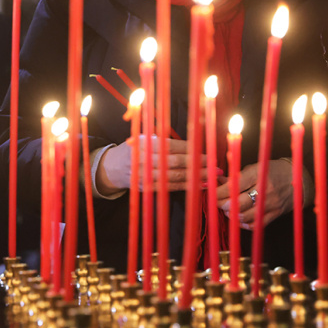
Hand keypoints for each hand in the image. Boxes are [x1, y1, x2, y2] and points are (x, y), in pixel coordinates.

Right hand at [95, 136, 217, 194]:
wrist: (113, 167)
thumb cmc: (136, 150)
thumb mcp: (145, 139)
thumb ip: (164, 141)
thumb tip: (193, 143)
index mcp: (144, 143)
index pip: (170, 146)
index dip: (190, 150)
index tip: (206, 152)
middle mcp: (143, 159)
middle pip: (175, 162)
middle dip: (197, 164)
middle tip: (214, 165)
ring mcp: (144, 175)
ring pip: (174, 177)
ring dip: (195, 178)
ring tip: (212, 177)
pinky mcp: (147, 188)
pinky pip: (170, 188)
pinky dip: (187, 187)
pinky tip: (200, 186)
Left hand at [216, 159, 309, 227]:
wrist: (298, 178)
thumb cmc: (272, 170)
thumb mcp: (254, 167)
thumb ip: (236, 175)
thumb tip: (217, 181)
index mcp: (258, 174)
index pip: (235, 185)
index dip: (220, 191)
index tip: (212, 193)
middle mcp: (266, 190)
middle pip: (239, 203)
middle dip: (223, 205)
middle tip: (217, 203)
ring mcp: (272, 203)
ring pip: (246, 216)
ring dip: (232, 215)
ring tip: (227, 210)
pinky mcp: (276, 214)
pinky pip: (257, 224)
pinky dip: (244, 224)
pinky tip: (239, 219)